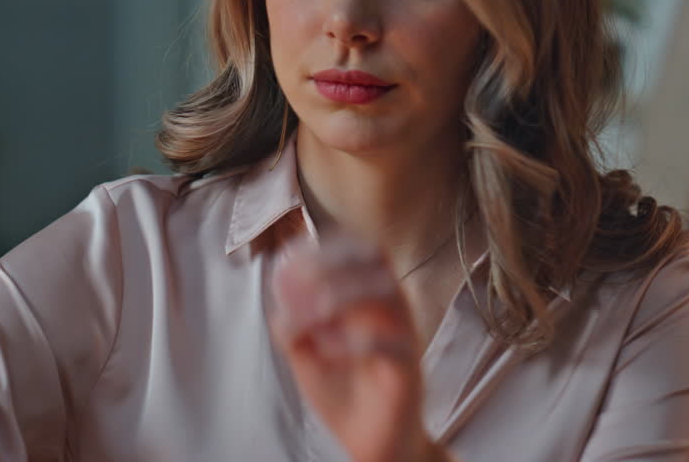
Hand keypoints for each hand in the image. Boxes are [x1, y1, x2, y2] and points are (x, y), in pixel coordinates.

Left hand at [268, 235, 446, 461]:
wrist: (370, 446)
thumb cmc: (344, 394)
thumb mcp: (306, 355)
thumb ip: (292, 325)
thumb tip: (281, 296)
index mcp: (371, 299)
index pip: (361, 250)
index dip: (327, 246)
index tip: (291, 257)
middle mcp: (393, 311)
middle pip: (375, 261)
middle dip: (331, 267)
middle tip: (300, 289)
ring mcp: (405, 337)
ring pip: (386, 294)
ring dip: (343, 296)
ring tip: (313, 316)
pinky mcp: (407, 370)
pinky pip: (391, 342)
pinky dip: (356, 340)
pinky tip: (329, 351)